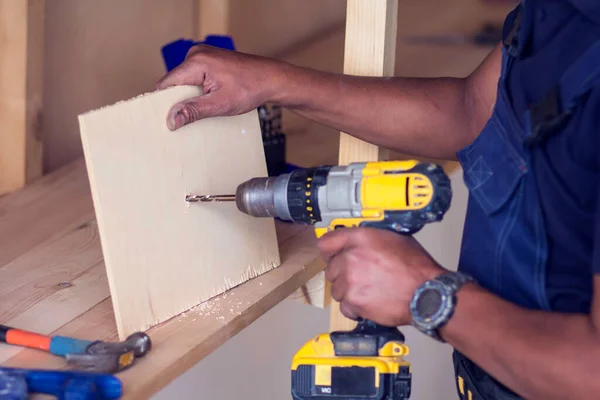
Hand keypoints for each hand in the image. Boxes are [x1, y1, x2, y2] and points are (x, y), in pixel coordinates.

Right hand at [156, 44, 284, 129]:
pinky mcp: (210, 60)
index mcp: (196, 61)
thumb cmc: (251, 88)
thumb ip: (194, 111)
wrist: (271, 79)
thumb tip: (172, 119)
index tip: (169, 119)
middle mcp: (197, 53)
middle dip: (180, 100)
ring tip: (206, 107)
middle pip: (175, 82)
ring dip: (192, 96)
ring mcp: (203, 55)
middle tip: (191, 117)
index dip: (165, 102)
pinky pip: (196, 77)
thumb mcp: (220, 104)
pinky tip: (210, 100)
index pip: (166, 83)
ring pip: (186, 81)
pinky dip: (200, 90)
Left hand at [318, 227, 445, 325]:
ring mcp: (350, 281)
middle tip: (361, 277)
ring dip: (349, 292)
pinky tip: (370, 303)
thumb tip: (357, 242)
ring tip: (369, 291)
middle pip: (330, 269)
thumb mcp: (393, 238)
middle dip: (343, 274)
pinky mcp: (354, 302)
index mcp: (359, 238)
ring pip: (337, 290)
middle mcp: (350, 258)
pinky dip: (355, 308)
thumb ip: (368, 239)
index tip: (335, 257)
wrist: (426, 293)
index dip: (331, 252)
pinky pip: (345, 307)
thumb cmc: (415, 267)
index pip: (326, 243)